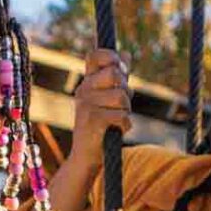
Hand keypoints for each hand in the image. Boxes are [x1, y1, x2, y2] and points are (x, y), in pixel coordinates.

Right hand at [66, 50, 131, 179]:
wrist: (86, 156)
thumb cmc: (100, 127)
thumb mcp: (106, 99)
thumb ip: (117, 78)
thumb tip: (127, 53)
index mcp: (86, 83)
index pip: (95, 56)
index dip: (111, 57)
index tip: (120, 70)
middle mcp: (83, 90)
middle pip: (115, 74)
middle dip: (126, 91)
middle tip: (120, 106)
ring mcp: (86, 105)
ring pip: (121, 97)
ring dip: (126, 111)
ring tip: (116, 120)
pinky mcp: (93, 121)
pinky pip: (122, 115)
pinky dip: (125, 125)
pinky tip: (116, 131)